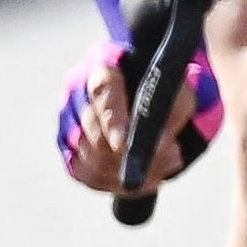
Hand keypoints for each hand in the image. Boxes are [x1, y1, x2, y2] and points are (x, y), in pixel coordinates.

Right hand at [57, 40, 222, 195]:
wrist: (148, 88)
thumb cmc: (164, 84)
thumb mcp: (180, 88)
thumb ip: (175, 108)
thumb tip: (159, 144)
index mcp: (104, 64)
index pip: (103, 91)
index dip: (112, 119)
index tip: (124, 144)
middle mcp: (77, 91)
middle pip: (91, 130)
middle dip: (128, 153)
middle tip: (172, 156)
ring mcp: (67, 119)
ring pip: (86, 155)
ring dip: (125, 171)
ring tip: (166, 167)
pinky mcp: (66, 144)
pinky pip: (82, 172)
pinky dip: (112, 183)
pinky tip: (145, 182)